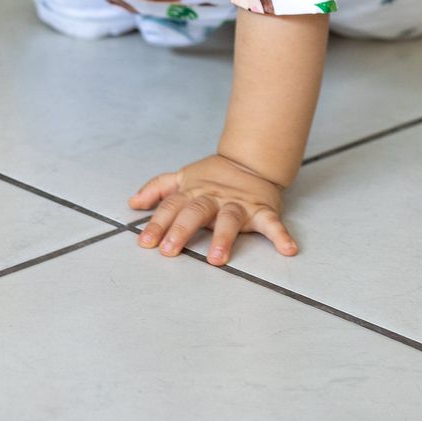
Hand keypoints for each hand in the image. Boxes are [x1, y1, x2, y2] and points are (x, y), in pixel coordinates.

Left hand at [131, 154, 296, 264]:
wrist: (253, 161)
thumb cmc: (215, 176)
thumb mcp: (183, 177)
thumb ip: (158, 188)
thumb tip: (133, 203)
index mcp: (194, 192)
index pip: (172, 206)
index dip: (158, 223)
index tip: (146, 242)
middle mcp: (214, 198)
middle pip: (196, 211)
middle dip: (182, 230)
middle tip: (170, 250)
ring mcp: (239, 204)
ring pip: (230, 219)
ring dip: (224, 238)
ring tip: (217, 259)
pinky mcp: (263, 210)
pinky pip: (272, 224)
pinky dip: (281, 236)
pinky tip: (288, 249)